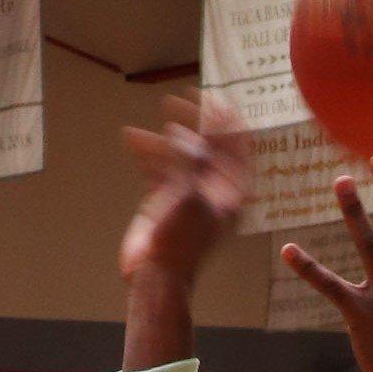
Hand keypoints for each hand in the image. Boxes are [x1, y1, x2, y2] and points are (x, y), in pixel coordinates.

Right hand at [119, 95, 250, 293]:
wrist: (157, 275)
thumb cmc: (180, 242)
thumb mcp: (189, 195)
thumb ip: (189, 159)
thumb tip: (179, 132)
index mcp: (232, 190)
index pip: (239, 144)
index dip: (226, 117)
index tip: (210, 96)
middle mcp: (215, 188)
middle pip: (211, 143)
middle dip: (194, 120)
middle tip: (176, 101)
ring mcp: (191, 192)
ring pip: (182, 152)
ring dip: (166, 135)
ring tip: (150, 120)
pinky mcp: (168, 199)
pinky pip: (161, 166)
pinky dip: (148, 152)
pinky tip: (133, 140)